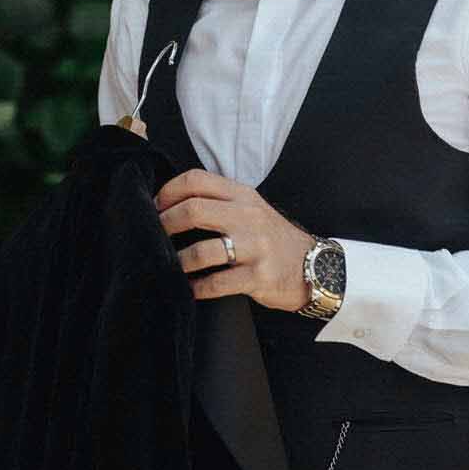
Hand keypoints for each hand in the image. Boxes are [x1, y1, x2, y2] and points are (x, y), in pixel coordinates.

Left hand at [155, 167, 312, 309]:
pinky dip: (197, 288)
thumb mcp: (252, 209)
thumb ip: (220, 201)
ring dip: (177, 262)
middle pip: (193, 210)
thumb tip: (173, 204)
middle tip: (154, 235)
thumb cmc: (273, 239)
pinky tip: (190, 289)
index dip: (168, 192)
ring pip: (202, 251)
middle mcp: (248, 216)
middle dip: (165, 224)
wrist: (315, 266)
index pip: (196, 180)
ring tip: (169, 266)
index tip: (154, 207)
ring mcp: (255, 247)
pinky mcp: (258, 276)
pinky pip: (217, 283)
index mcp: (242, 195)